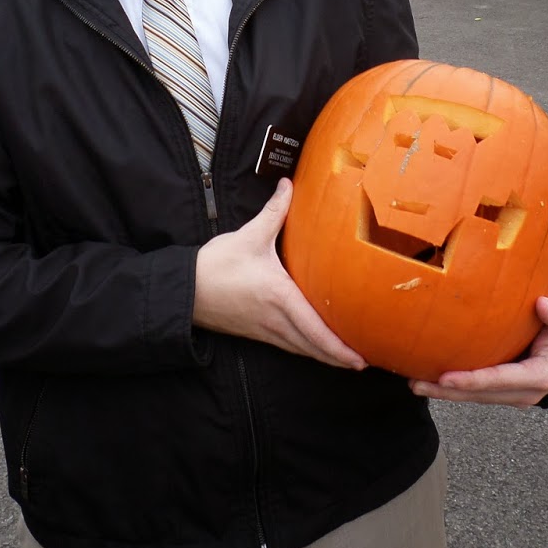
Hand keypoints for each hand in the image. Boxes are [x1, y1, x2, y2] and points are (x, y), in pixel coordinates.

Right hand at [194, 178, 366, 370]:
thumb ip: (274, 211)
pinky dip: (306, 349)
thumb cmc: (216, 265)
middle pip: (312, 348)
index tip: (359, 360)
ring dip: (323, 357)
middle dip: (338, 359)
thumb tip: (288, 184)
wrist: (185, 289)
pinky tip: (314, 347)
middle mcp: (275, 320)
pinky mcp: (256, 332)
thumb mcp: (249, 236)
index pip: (315, 330)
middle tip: (363, 364)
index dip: (339, 348)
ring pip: (301, 350)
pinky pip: (288, 346)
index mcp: (279, 297)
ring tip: (346, 360)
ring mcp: (265, 330)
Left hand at [409, 295, 547, 407]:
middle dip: (448, 391)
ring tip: (415, 384)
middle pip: (481, 394)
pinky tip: (430, 380)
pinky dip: (454, 389)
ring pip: (475, 397)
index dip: (473, 380)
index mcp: (539, 376)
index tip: (446, 378)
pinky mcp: (502, 392)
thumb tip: (544, 305)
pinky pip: (476, 392)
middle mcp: (524, 392)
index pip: (500, 380)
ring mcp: (512, 395)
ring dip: (445, 393)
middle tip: (417, 383)